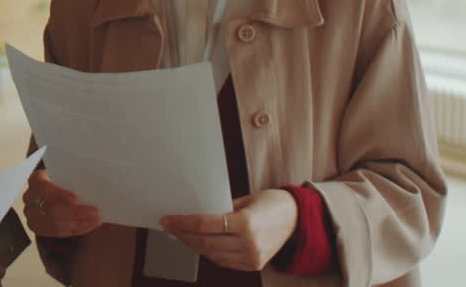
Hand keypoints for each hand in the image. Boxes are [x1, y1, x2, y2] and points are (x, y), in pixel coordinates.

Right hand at [21, 168, 101, 237]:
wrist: (50, 190)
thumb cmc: (60, 180)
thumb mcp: (63, 174)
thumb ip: (73, 178)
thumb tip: (94, 182)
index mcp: (35, 181)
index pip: (45, 188)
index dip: (59, 194)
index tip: (76, 198)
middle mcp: (30, 198)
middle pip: (52, 209)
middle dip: (76, 212)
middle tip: (95, 212)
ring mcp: (31, 215)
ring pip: (55, 224)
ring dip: (79, 224)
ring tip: (96, 220)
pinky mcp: (37, 227)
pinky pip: (57, 233)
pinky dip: (75, 230)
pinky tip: (88, 226)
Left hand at [159, 189, 297, 271]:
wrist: (297, 219)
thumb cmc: (271, 203)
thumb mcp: (245, 200)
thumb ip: (221, 209)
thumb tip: (194, 213)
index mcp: (246, 223)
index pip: (204, 225)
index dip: (182, 223)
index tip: (168, 219)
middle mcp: (249, 244)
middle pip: (204, 242)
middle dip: (182, 234)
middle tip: (169, 226)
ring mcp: (251, 257)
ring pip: (211, 254)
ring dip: (193, 245)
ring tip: (181, 234)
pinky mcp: (253, 265)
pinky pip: (223, 261)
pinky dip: (208, 252)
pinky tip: (199, 243)